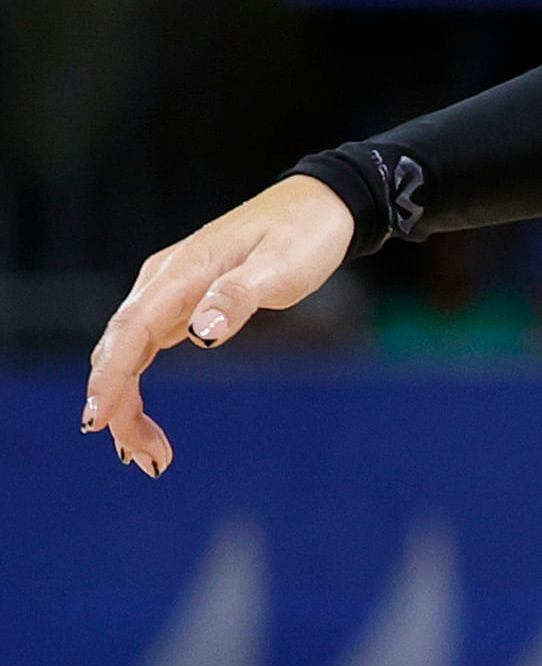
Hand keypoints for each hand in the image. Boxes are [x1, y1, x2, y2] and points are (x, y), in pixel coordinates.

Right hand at [81, 173, 356, 476]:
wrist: (319, 205)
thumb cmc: (304, 233)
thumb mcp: (283, 266)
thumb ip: (239, 296)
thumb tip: (200, 334)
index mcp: (182, 272)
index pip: (131, 329)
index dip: (111, 376)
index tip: (98, 419)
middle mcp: (164, 282)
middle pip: (120, 348)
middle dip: (119, 405)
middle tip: (145, 459)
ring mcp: (169, 292)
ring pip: (127, 352)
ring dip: (127, 403)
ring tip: (150, 455)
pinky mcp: (181, 302)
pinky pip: (143, 348)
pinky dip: (137, 385)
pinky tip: (142, 419)